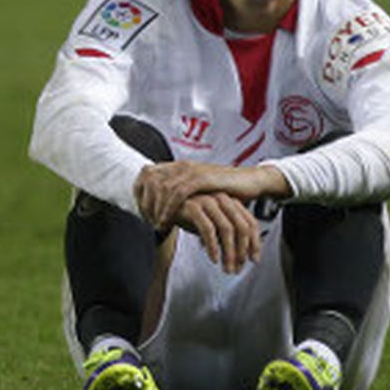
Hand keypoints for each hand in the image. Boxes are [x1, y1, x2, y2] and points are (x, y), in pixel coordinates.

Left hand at [134, 160, 288, 231]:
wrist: (249, 182)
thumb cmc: (224, 189)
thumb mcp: (197, 191)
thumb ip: (180, 194)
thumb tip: (162, 205)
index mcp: (179, 166)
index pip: (148, 175)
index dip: (139, 193)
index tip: (139, 211)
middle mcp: (182, 165)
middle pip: (150, 181)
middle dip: (144, 203)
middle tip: (144, 220)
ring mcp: (192, 170)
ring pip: (162, 188)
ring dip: (154, 208)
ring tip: (153, 224)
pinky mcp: (202, 177)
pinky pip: (177, 193)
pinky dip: (168, 208)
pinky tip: (166, 221)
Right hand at [173, 193, 260, 273]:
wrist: (164, 204)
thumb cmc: (191, 216)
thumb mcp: (213, 226)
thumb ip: (227, 238)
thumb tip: (241, 259)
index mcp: (231, 202)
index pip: (251, 223)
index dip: (255, 243)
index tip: (254, 260)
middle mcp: (222, 199)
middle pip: (242, 227)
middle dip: (242, 251)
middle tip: (239, 268)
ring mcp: (208, 201)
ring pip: (227, 229)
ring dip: (229, 252)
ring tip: (227, 268)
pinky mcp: (193, 206)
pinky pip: (208, 229)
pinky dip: (213, 246)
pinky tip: (214, 259)